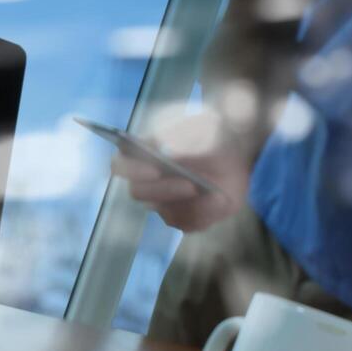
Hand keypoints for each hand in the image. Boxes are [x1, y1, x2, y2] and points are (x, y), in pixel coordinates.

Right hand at [110, 110, 250, 231]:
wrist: (232, 147)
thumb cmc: (207, 131)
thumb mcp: (199, 126)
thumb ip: (183, 137)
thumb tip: (170, 154)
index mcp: (139, 156)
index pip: (119, 165)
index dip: (132, 170)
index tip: (155, 170)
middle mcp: (146, 184)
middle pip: (140, 193)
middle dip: (165, 190)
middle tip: (191, 184)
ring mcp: (163, 204)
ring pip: (169, 215)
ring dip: (192, 205)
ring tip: (214, 194)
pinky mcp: (184, 217)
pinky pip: (190, 224)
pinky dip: (208, 214)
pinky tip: (222, 201)